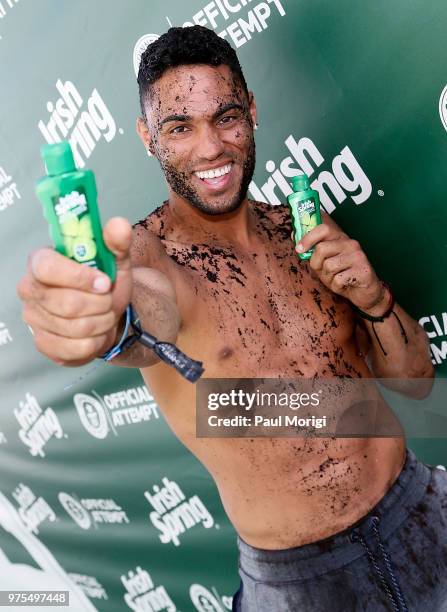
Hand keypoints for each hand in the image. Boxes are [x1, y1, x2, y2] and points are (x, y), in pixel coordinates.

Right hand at [16, 217, 132, 365]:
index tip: (104, 282)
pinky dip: (95, 342)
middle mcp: (29, 289)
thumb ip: (117, 241)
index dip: (79, 277)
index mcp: (40, 261)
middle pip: (66, 303)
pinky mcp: (43, 344)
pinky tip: (96, 332)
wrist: (108, 313)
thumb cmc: (105, 283)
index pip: (47, 267)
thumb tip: (119, 225)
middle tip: (108, 300)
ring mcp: (33, 318)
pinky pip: (74, 349)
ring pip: (74, 328)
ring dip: (101, 322)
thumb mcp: (115, 260)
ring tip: (105, 314)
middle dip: (99, 304)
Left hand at [293, 223, 387, 312]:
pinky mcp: (363, 271)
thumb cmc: (342, 275)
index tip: (299, 249)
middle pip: (321, 248)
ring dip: (328, 278)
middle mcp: (351, 244)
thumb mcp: (324, 262)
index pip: (323, 228)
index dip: (308, 238)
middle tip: (322, 271)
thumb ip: (312, 251)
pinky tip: (344, 285)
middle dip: (316, 263)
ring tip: (336, 278)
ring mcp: (358, 256)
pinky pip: (338, 280)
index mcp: (341, 238)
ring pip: (329, 266)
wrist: (365, 292)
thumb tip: (294, 235)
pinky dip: (336, 286)